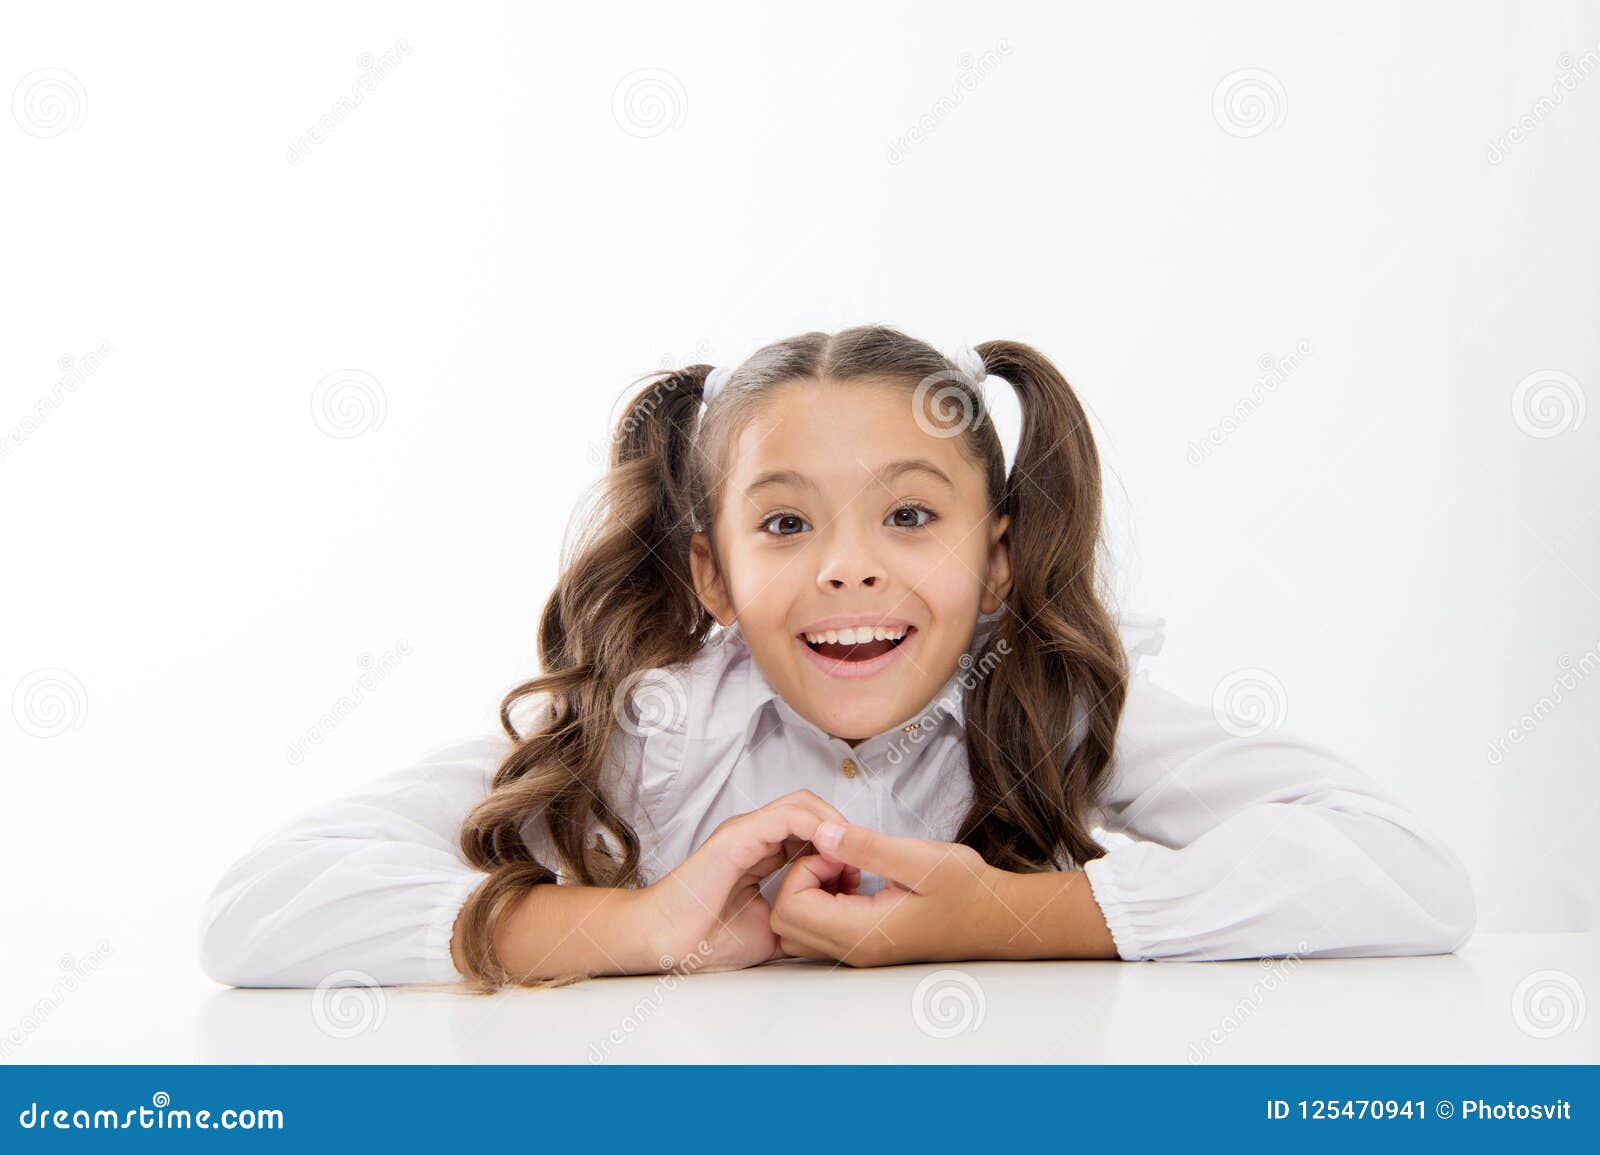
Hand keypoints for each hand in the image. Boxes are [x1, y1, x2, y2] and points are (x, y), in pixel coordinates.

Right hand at [633, 790, 859, 973]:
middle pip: (811, 809)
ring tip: (848, 857)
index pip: (810, 829)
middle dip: (842, 832)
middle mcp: (755, 835)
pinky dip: (815, 827)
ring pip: (803, 804)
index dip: (839, 846)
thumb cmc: (707, 939)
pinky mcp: (738, 837)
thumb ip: (798, 919)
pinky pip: (786, 816)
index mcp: (761, 852)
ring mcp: (745, 831)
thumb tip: (831, 926)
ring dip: (833, 826)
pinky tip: (829, 853)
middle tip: (859, 863)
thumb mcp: (770, 931)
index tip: (856, 876)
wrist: (665, 943)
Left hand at [769, 819, 1011, 966]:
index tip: (838, 850)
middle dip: (802, 879)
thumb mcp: (919, 858)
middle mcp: (853, 951)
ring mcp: (857, 952)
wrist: (995, 917)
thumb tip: (821, 833)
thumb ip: (866, 846)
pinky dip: (824, 900)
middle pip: (785, 922)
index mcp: (862, 933)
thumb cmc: (966, 889)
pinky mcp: (863, 945)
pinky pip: (819, 928)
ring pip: (798, 928)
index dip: (804, 870)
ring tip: (848, 867)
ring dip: (811, 891)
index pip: (791, 908)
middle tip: (840, 856)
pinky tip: (857, 879)